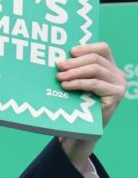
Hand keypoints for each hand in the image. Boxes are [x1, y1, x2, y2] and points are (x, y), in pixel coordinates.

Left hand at [56, 42, 126, 163]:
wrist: (81, 130)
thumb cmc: (75, 104)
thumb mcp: (76, 83)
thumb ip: (74, 70)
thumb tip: (58, 57)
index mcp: (109, 67)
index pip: (103, 48)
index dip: (86, 47)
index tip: (69, 51)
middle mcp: (117, 74)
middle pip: (96, 58)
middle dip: (75, 61)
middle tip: (58, 66)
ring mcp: (119, 84)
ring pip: (95, 69)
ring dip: (74, 72)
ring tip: (59, 77)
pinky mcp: (116, 95)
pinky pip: (95, 84)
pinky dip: (78, 82)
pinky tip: (66, 85)